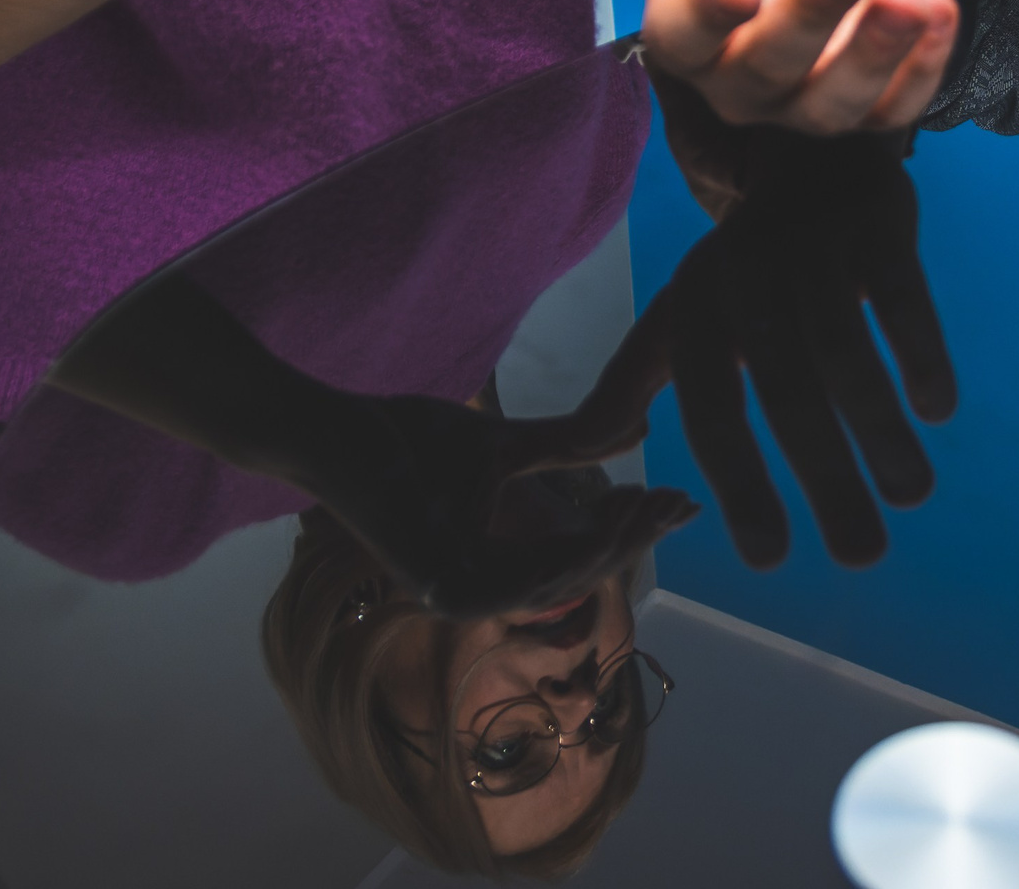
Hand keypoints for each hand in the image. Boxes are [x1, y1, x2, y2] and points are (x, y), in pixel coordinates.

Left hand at [305, 393, 699, 621]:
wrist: (337, 431)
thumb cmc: (408, 438)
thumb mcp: (506, 443)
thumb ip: (566, 446)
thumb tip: (638, 425)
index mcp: (492, 563)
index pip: (578, 555)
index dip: (632, 531)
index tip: (680, 499)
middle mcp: (476, 589)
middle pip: (574, 577)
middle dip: (631, 541)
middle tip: (675, 502)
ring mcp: (452, 593)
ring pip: (548, 587)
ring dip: (603, 550)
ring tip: (644, 507)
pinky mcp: (429, 584)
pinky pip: (505, 591)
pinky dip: (553, 567)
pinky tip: (591, 538)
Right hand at [507, 0, 958, 132]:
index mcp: (686, 33)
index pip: (688, 39)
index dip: (710, 15)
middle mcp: (743, 81)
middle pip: (770, 68)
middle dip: (810, 16)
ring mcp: (810, 99)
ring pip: (839, 102)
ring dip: (877, 54)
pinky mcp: (874, 100)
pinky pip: (900, 103)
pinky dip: (926, 65)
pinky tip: (942, 7)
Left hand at [559, 123, 956, 567]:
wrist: (809, 156)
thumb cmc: (742, 267)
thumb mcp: (678, 315)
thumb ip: (627, 383)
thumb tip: (582, 452)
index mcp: (695, 312)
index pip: (710, 410)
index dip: (738, 484)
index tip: (769, 560)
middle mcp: (749, 281)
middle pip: (787, 393)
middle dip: (825, 480)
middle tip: (860, 558)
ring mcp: (815, 250)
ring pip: (848, 351)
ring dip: (881, 431)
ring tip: (910, 496)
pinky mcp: (878, 226)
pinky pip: (904, 296)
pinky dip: (921, 354)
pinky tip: (937, 411)